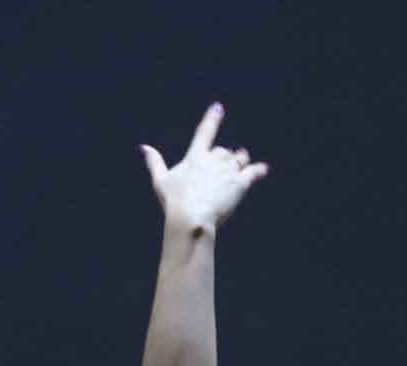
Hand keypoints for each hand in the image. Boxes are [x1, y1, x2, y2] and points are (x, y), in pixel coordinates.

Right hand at [142, 102, 267, 232]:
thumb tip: (144, 147)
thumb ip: (154, 162)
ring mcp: (228, 172)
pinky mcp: (239, 185)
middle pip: (224, 152)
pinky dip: (258, 170)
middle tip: (226, 161)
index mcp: (195, 156)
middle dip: (225, 156)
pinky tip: (263, 169)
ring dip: (240, 160)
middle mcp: (214, 160)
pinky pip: (253, 173)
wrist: (192, 216)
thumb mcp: (160, 180)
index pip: (205, 132)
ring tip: (243, 160)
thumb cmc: (173, 201)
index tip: (219, 108)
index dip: (212, 118)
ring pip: (239, 159)